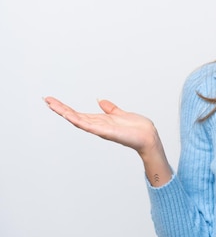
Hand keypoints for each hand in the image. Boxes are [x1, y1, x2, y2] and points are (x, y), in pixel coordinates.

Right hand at [44, 96, 162, 159]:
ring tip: (52, 105)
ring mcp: (100, 130)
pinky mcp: (106, 132)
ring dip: (64, 113)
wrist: (148, 136)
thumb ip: (110, 109)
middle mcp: (97, 126)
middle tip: (46, 100)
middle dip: (60, 108)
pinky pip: (89, 126)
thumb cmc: (137, 128)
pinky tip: (68, 115)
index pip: (79, 113)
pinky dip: (78, 121)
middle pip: (74, 116)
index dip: (65, 107)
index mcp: (100, 121)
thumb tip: (100, 101)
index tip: (53, 100)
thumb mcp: (120, 114)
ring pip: (78, 120)